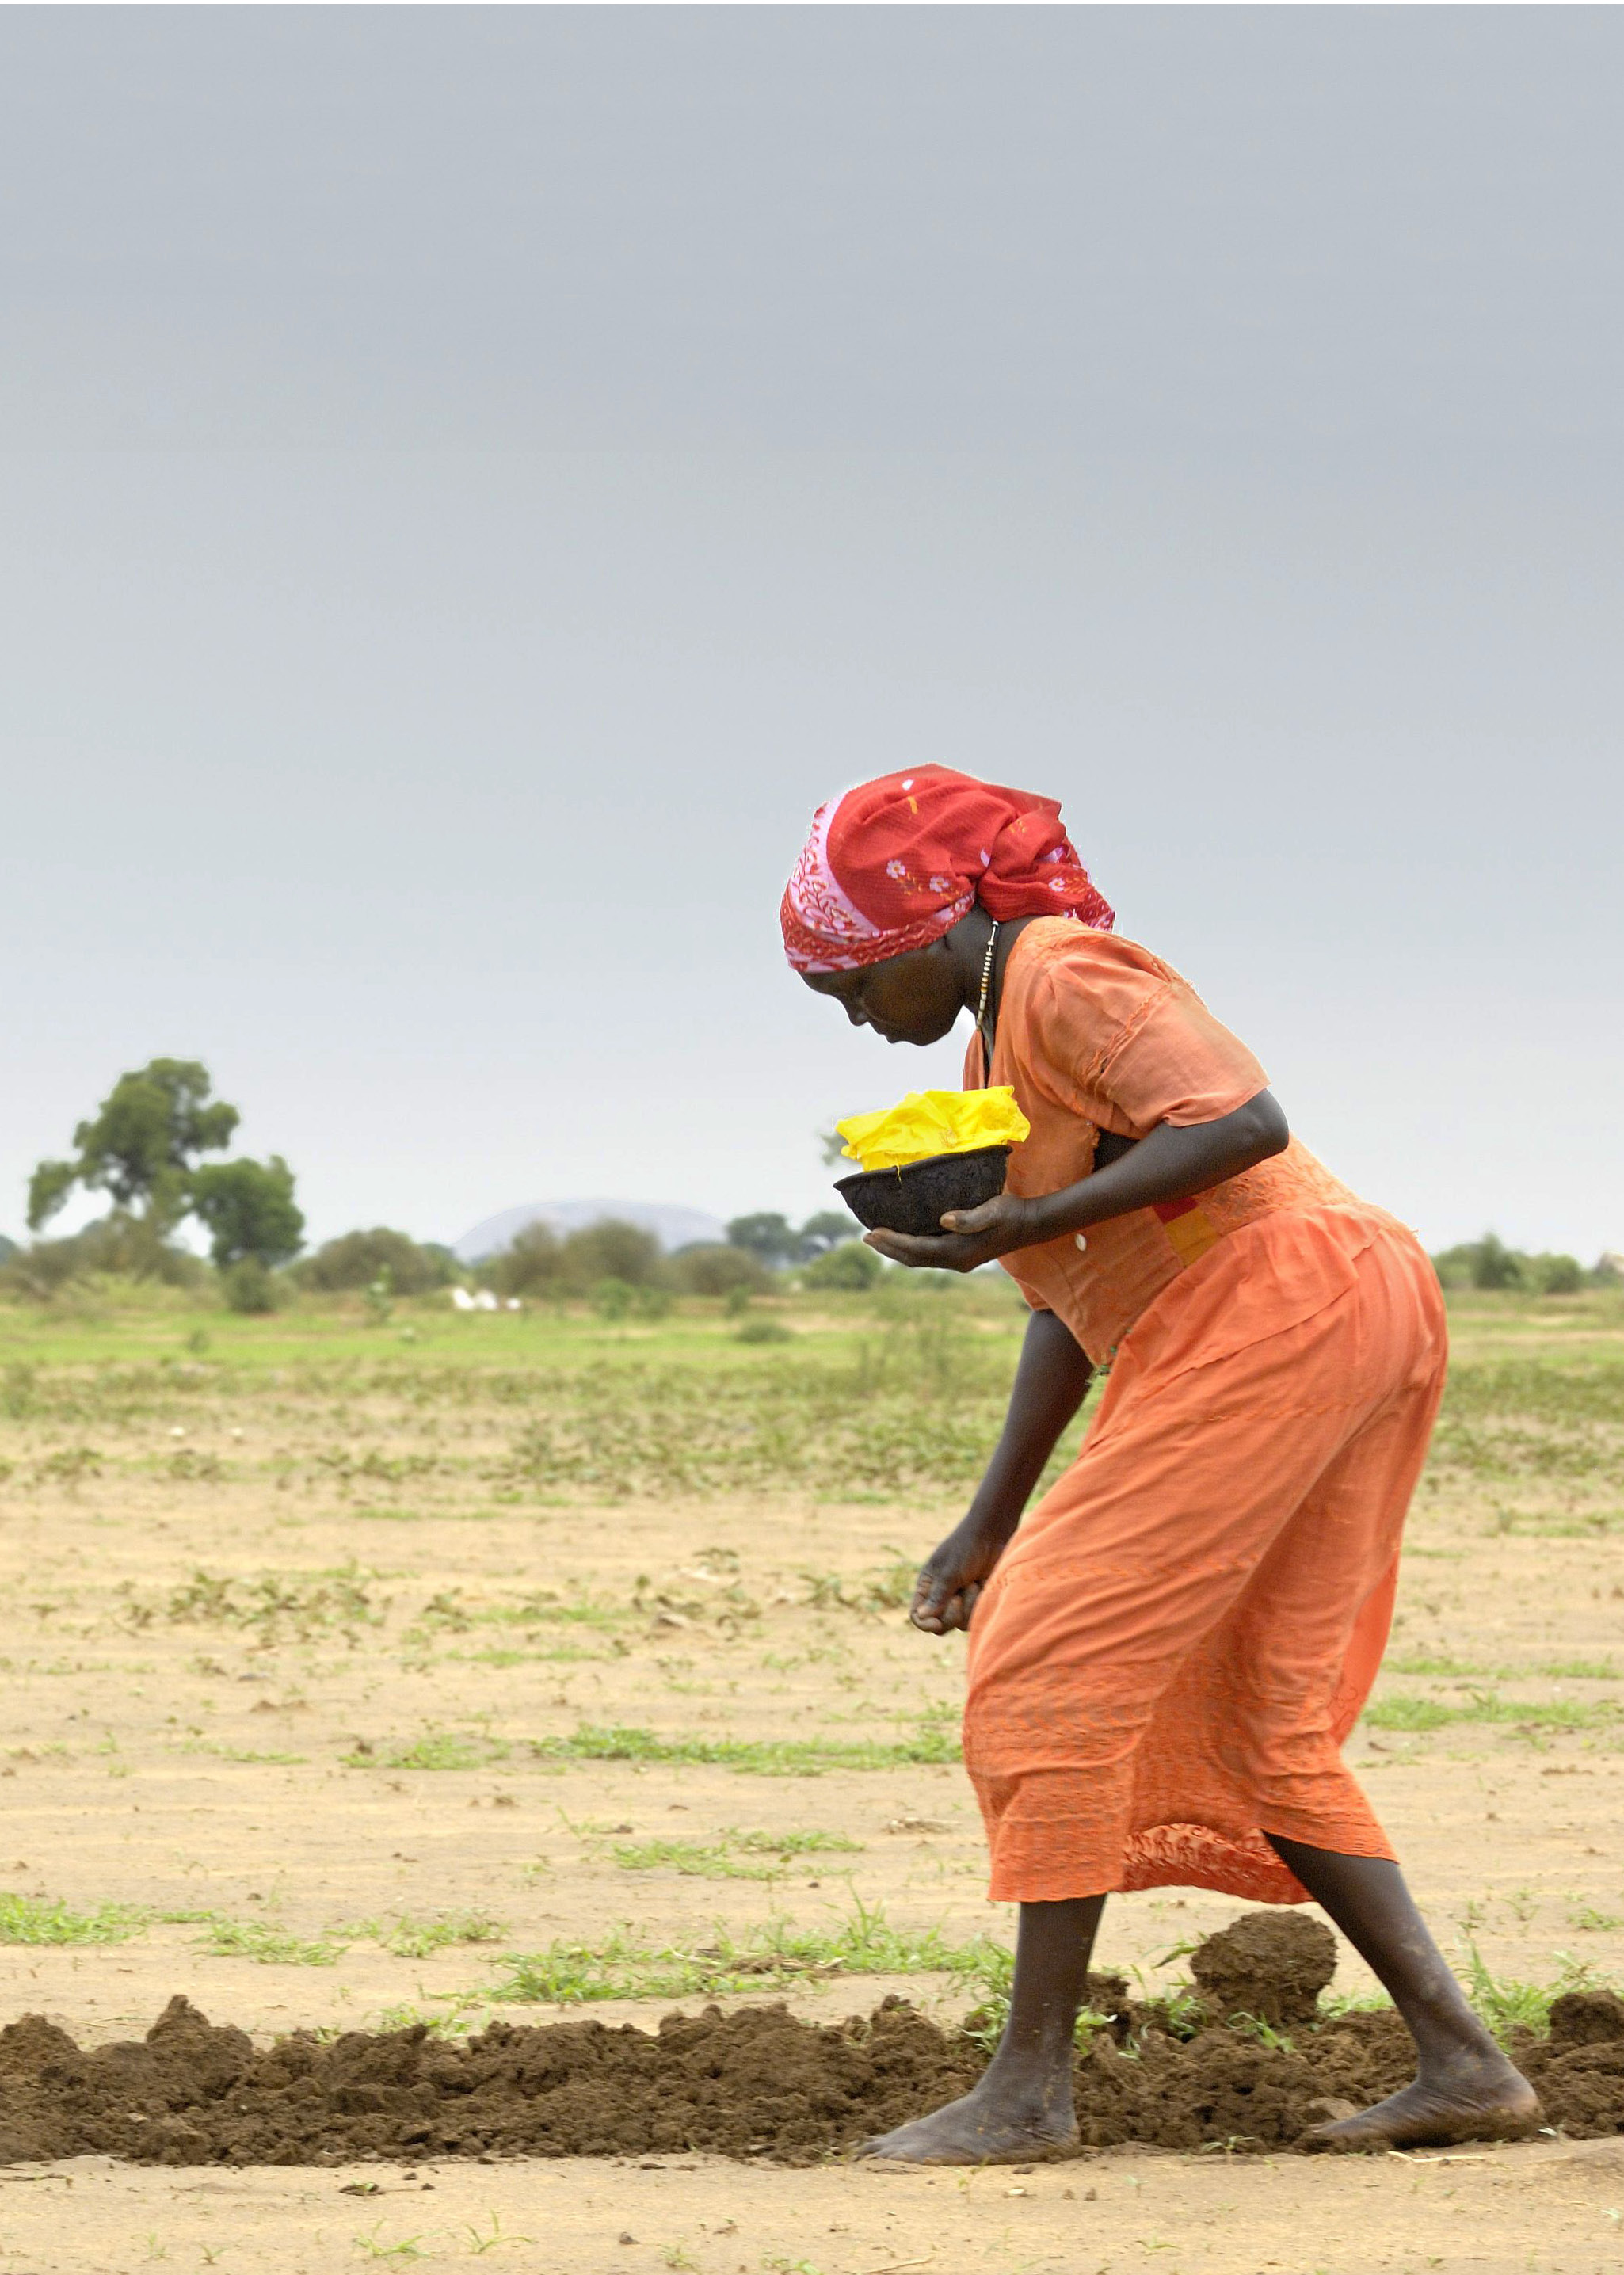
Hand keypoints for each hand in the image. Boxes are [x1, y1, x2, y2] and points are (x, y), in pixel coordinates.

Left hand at [865, 1190, 1037, 1273]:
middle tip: (865, 1237)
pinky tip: (903, 1238)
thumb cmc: (1012, 1213)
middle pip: (913, 1259)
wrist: (1031, 1224)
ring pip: (919, 1259)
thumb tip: (944, 1220)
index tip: (872, 1232)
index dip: (893, 1242)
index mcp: (959, 1252)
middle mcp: (956, 1261)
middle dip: (889, 1248)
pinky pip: (928, 1255)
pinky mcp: (961, 1254)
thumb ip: (970, 1218)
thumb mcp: (994, 1211)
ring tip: (876, 1239)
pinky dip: (910, 1248)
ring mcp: (959, 1260)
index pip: (917, 1249)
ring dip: (896, 1250)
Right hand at [910, 1515, 1014, 1634]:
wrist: (993, 1538)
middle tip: (958, 1596)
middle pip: (939, 1625)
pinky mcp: (977, 1603)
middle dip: (951, 1614)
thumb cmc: (966, 1549)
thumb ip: (937, 1596)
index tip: (937, 1623)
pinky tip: (982, 1586)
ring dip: (968, 1605)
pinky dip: (979, 1604)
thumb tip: (922, 1616)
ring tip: (973, 1583)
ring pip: (960, 1624)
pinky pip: (975, 1617)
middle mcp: (941, 1598)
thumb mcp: (950, 1571)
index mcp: (927, 1587)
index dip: (924, 1624)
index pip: (917, 1615)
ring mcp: (961, 1602)